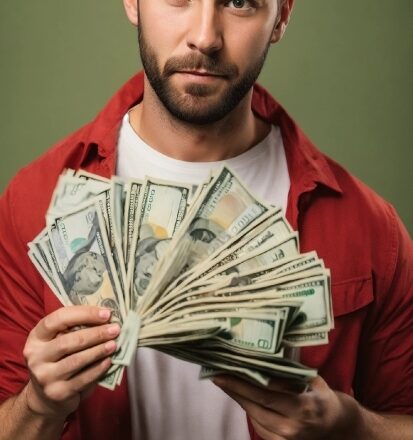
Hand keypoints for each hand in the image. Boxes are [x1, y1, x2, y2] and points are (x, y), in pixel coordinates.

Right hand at [23, 306, 119, 419]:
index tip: (106, 313)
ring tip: (114, 344)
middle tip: (115, 329)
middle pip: (69, 341)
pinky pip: (82, 379)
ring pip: (76, 360)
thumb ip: (75, 328)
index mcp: (36, 337)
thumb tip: (106, 317)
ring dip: (99, 350)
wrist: (46, 396)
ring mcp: (45, 376)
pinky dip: (98, 369)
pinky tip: (108, 361)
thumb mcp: (59, 340)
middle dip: (96, 334)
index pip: (58, 319)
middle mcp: (36, 356)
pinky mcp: (57, 393)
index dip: (84, 314)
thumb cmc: (59, 359)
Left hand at [213, 375, 351, 439]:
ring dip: (238, 398)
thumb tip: (266, 352)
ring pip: (254, 416)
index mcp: (303, 407)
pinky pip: (258, 425)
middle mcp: (292, 426)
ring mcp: (286, 439)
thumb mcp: (312, 381)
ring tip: (225, 381)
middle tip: (217, 374)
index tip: (227, 371)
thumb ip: (290, 371)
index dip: (243, 383)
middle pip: (255, 406)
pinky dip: (248, 409)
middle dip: (234, 389)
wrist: (335, 427)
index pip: (267, 394)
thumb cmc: (322, 398)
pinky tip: (240, 395)